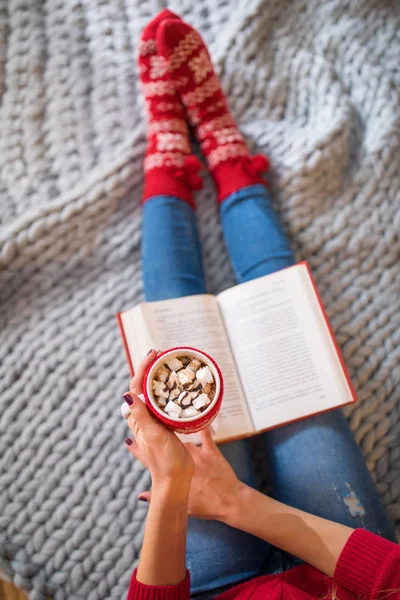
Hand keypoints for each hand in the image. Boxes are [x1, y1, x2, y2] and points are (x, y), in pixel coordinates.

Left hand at [124, 350, 193, 486]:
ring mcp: (155, 422)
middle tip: (162, 355)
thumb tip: (127, 395)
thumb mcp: (153, 435)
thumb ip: (141, 416)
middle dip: (150, 369)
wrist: (175, 480)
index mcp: (138, 418)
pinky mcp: (167, 426)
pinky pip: (166, 404)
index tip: (153, 355)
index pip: (136, 387)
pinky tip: (178, 389)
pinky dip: (169, 392)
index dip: (143, 369)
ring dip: (159, 379)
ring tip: (169, 366)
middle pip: (144, 387)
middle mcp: (144, 418)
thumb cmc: (164, 460)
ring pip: (155, 394)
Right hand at [139, 427, 243, 520]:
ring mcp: (197, 455)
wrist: (230, 503)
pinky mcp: (211, 452)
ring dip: (178, 436)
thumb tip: (140, 496)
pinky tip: (200, 418)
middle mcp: (183, 462)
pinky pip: (206, 436)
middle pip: (165, 446)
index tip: (129, 439)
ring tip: (170, 424)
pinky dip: (203, 428)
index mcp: (173, 476)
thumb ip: (156, 499)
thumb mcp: (181, 505)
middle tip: (145, 424)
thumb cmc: (206, 507)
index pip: (151, 461)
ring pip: (184, 442)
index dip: (138, 449)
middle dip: (154, 435)